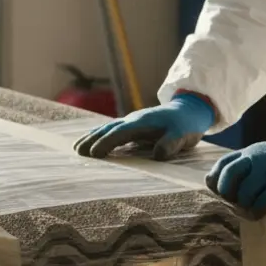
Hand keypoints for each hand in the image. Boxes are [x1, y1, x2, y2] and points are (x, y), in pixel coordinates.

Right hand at [73, 93, 214, 160]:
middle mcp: (133, 120)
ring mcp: (131, 122)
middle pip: (108, 129)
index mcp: (143, 122)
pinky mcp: (132, 126)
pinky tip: (90, 142)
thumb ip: (171, 144)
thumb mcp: (183, 135)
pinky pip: (111, 130)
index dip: (107, 143)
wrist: (188, 110)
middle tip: (77, 151)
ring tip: (77, 148)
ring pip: (107, 128)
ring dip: (92, 137)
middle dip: (92, 139)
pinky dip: (99, 135)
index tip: (94, 153)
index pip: (120, 133)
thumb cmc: (185, 124)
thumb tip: (158, 155)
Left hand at [205, 139, 265, 213]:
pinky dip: (258, 212)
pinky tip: (265, 212)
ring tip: (255, 208)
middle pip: (226, 178)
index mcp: (251, 151)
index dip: (217, 182)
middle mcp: (256, 156)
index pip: (221, 165)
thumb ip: (251, 168)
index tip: (225, 193)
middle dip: (228, 195)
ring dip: (246, 207)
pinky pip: (260, 203)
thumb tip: (229, 192)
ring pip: (243, 194)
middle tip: (239, 203)